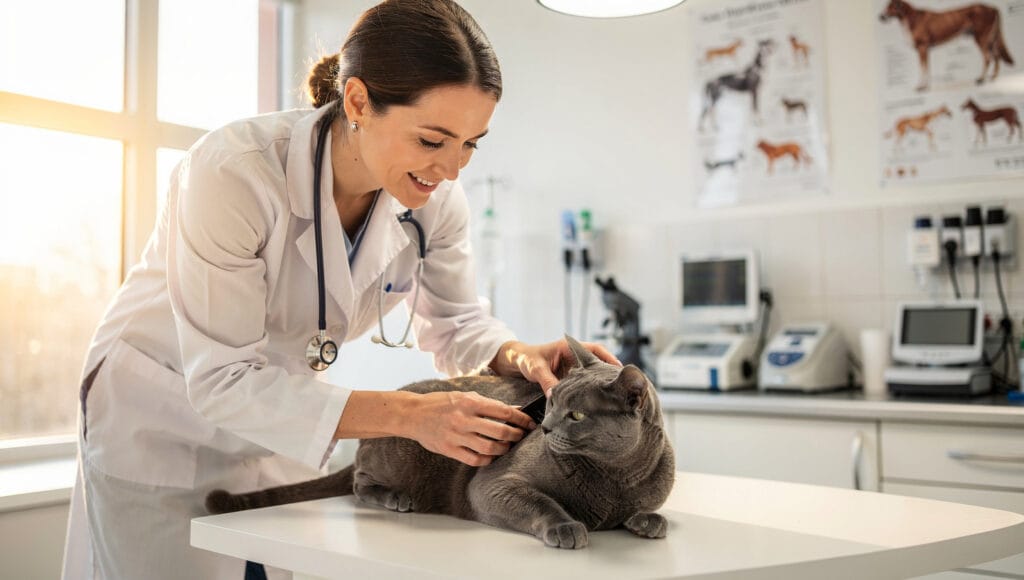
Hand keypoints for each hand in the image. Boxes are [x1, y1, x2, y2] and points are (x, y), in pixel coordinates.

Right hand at [405, 391, 535, 466]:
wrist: (413, 414)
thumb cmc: (441, 403)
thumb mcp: (464, 396)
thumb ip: (488, 404)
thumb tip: (514, 409)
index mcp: (470, 402)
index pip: (504, 411)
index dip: (521, 418)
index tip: (530, 423)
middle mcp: (464, 419)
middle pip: (500, 431)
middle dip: (515, 435)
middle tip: (520, 436)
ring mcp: (456, 436)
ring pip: (489, 447)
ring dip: (503, 449)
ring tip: (507, 446)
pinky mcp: (449, 449)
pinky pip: (474, 459)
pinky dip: (487, 460)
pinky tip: (491, 456)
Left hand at [489, 339, 620, 393]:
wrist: (518, 362)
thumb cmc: (527, 359)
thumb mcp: (536, 368)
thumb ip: (546, 381)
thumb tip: (555, 396)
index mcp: (569, 347)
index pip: (595, 349)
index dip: (609, 358)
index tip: (619, 369)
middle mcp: (574, 356)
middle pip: (598, 362)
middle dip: (609, 373)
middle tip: (620, 386)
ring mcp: (573, 367)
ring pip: (592, 373)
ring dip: (601, 382)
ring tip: (614, 395)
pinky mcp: (570, 377)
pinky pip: (584, 382)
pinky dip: (590, 389)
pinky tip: (597, 400)